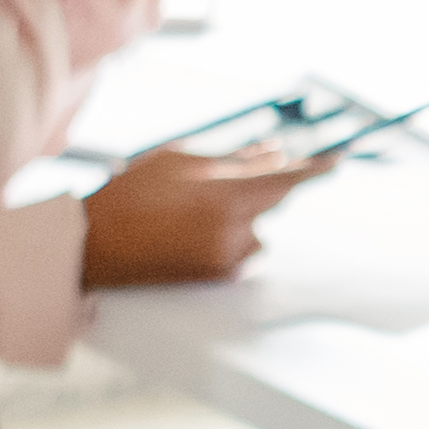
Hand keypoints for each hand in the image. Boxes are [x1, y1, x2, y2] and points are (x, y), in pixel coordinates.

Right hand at [73, 139, 319, 289]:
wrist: (91, 245)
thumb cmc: (130, 194)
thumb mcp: (180, 161)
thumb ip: (233, 159)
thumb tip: (273, 152)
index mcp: (227, 196)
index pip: (287, 180)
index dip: (315, 168)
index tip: (337, 159)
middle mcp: (235, 231)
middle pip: (271, 201)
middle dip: (254, 186)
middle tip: (211, 182)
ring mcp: (227, 257)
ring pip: (256, 228)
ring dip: (240, 216)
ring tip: (188, 212)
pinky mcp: (217, 276)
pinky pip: (241, 250)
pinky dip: (226, 237)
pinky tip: (186, 233)